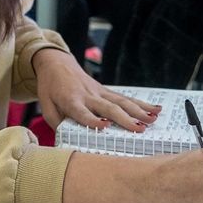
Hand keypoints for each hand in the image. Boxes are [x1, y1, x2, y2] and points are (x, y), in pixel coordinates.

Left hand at [33, 48, 159, 131]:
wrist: (56, 63)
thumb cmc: (50, 88)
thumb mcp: (46, 106)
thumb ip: (56, 123)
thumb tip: (68, 140)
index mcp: (71, 101)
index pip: (82, 112)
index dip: (93, 120)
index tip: (105, 126)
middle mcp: (88, 95)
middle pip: (108, 107)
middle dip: (125, 118)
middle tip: (140, 129)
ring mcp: (99, 91)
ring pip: (121, 101)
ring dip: (138, 110)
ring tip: (153, 119)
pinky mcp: (106, 90)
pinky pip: (125, 98)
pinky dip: (141, 103)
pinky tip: (156, 108)